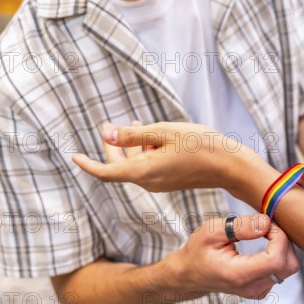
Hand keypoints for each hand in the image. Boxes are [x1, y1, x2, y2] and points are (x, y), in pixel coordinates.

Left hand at [72, 121, 264, 193]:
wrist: (230, 165)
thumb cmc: (200, 145)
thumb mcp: (164, 132)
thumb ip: (133, 134)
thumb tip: (107, 133)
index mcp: (143, 171)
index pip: (106, 172)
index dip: (87, 164)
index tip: (73, 156)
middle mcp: (148, 181)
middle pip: (119, 167)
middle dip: (110, 146)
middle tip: (107, 124)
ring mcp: (160, 183)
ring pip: (134, 165)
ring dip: (129, 146)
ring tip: (132, 121)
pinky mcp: (170, 180)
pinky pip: (148, 166)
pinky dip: (144, 150)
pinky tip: (151, 135)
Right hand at [167, 214, 299, 298]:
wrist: (190, 274)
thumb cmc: (198, 251)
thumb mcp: (212, 231)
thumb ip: (240, 226)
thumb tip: (266, 222)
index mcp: (239, 274)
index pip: (277, 260)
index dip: (279, 237)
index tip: (265, 224)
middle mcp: (252, 287)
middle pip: (289, 265)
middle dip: (283, 240)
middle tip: (265, 227)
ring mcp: (259, 290)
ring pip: (289, 267)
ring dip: (282, 246)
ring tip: (263, 234)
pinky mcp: (263, 288)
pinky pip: (282, 270)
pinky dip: (279, 254)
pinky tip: (263, 245)